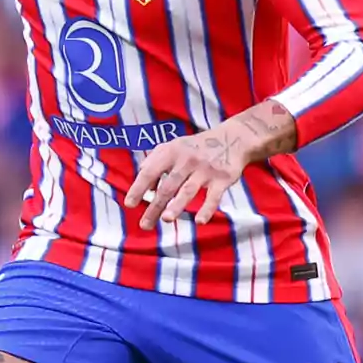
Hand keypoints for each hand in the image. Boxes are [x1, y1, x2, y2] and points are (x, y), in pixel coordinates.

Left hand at [124, 125, 248, 229]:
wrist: (233, 138)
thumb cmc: (196, 147)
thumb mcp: (173, 146)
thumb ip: (154, 162)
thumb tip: (142, 188)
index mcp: (172, 151)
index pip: (151, 170)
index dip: (138, 187)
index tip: (130, 204)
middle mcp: (187, 159)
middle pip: (168, 186)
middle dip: (155, 206)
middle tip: (144, 224)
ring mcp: (206, 169)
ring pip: (188, 190)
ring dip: (176, 205)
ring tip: (165, 219)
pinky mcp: (223, 179)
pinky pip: (213, 196)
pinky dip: (207, 209)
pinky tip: (199, 221)